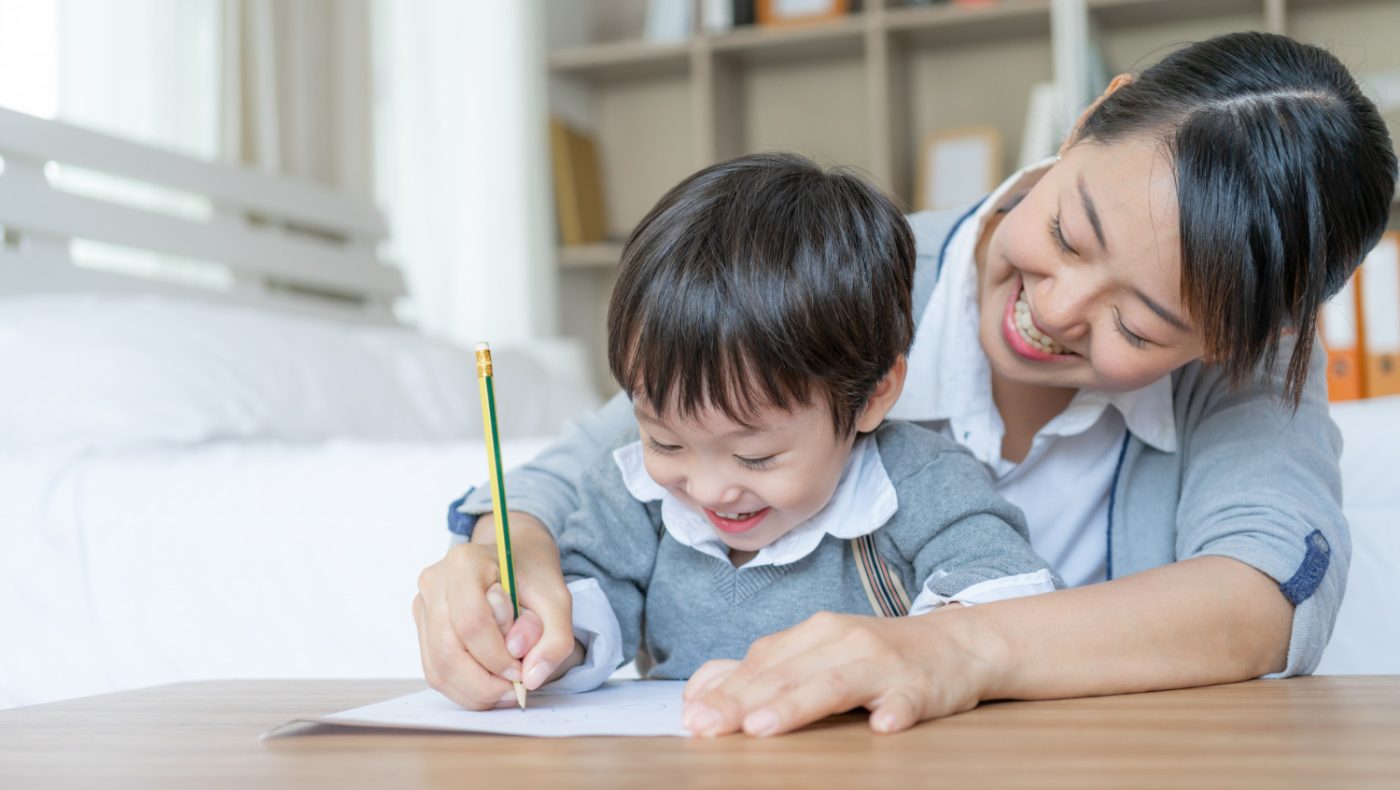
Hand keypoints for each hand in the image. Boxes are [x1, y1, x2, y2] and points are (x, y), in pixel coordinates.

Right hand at [412, 512, 577, 708]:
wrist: (513, 555)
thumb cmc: (533, 575)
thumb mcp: (559, 600)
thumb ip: (555, 638)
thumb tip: (530, 678)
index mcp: (465, 562)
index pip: (472, 623)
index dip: (496, 657)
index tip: (522, 670)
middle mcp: (435, 581)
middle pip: (448, 652)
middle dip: (484, 684)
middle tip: (515, 690)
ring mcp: (423, 604)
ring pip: (438, 668)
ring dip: (474, 692)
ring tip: (505, 689)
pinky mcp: (422, 626)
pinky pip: (435, 671)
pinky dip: (463, 689)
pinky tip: (490, 685)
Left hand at [681, 608, 1001, 736]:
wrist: (956, 645)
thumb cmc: (875, 656)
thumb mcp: (817, 653)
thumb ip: (764, 670)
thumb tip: (700, 693)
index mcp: (814, 633)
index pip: (761, 661)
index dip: (725, 690)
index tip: (692, 717)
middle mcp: (844, 640)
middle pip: (787, 673)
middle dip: (743, 701)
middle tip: (709, 727)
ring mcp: (883, 662)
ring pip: (834, 683)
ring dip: (797, 705)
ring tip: (762, 727)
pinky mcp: (920, 686)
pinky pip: (906, 701)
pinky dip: (894, 712)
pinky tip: (882, 726)